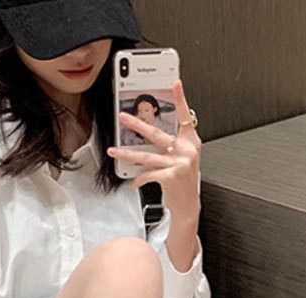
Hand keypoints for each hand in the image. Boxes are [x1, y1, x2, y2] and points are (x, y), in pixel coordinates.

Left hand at [108, 79, 200, 217]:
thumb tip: (150, 130)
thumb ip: (173, 144)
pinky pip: (148, 174)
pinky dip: (138, 178)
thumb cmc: (182, 182)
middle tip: (122, 117)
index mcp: (191, 143)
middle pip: (158, 134)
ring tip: (113, 150)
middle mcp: (187, 152)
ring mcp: (180, 164)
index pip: (185, 117)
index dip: (180, 99)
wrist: (188, 205)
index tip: (175, 83)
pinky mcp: (171, 177)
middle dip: (137, 125)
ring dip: (127, 153)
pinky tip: (132, 180)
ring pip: (147, 155)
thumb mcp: (183, 159)